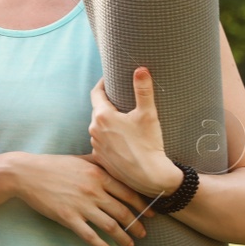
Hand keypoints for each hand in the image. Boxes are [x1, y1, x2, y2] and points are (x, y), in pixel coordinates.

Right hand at [10, 152, 152, 245]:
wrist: (25, 173)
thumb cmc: (52, 165)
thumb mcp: (79, 158)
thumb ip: (99, 161)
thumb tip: (115, 161)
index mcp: (98, 174)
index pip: (128, 193)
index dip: (142, 206)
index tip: (151, 215)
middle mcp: (93, 190)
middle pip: (123, 212)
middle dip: (136, 225)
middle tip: (143, 234)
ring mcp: (81, 205)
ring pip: (110, 226)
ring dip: (123, 238)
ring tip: (130, 245)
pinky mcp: (68, 217)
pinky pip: (89, 235)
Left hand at [89, 70, 183, 196]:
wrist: (150, 176)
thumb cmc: (149, 144)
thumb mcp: (148, 114)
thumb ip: (143, 90)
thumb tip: (140, 69)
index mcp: (102, 116)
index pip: (96, 93)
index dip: (102, 84)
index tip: (109, 79)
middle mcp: (94, 130)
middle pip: (98, 110)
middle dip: (107, 104)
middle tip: (119, 99)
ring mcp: (96, 146)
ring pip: (99, 128)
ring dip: (107, 123)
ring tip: (121, 121)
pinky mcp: (100, 159)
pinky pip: (102, 143)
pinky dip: (109, 138)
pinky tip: (121, 140)